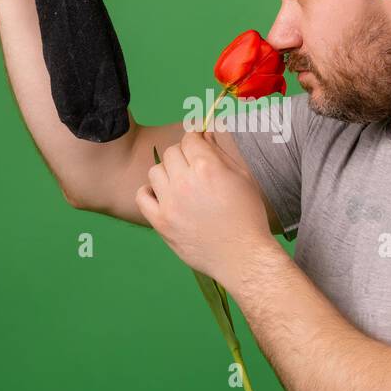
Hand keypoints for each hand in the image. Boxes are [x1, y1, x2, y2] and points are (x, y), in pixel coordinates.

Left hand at [136, 130, 275, 286]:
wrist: (242, 256)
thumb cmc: (248, 217)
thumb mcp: (244, 178)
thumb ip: (222, 153)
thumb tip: (206, 134)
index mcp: (207, 167)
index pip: (189, 138)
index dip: (195, 139)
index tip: (197, 146)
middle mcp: (185, 182)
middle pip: (171, 152)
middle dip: (182, 155)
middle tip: (193, 168)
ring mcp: (170, 203)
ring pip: (155, 171)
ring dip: (167, 173)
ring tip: (180, 184)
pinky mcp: (161, 223)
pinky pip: (142, 197)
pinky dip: (149, 192)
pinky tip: (163, 196)